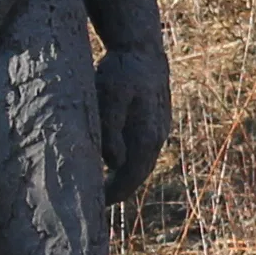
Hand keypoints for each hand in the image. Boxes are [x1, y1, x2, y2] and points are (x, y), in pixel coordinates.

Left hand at [95, 43, 171, 203]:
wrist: (143, 49)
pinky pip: (144, 149)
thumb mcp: (108, 96)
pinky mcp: (157, 120)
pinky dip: (131, 160)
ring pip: (143, 162)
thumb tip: (114, 163)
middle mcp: (157, 137)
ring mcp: (160, 129)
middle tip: (97, 202)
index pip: (130, 178)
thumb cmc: (121, 71)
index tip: (95, 206)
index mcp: (146, 137)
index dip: (113, 194)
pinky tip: (117, 160)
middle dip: (119, 190)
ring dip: (125, 176)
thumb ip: (111, 130)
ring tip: (104, 185)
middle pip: (139, 174)